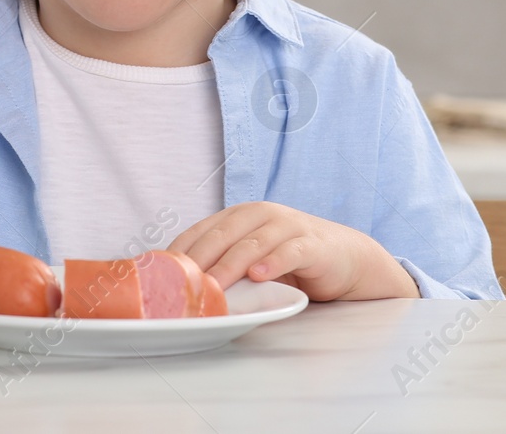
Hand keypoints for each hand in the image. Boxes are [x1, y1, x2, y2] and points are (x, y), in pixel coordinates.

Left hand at [167, 201, 418, 301]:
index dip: (180, 251)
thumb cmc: (290, 260)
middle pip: (222, 235)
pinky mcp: (311, 243)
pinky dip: (273, 263)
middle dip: (199, 259)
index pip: (201, 231)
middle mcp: (260, 215)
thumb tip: (181, 289)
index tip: (160, 274)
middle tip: (180, 283)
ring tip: (213, 285)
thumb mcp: (252, 258)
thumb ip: (224, 265)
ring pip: (252, 244)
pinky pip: (289, 252)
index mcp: (239, 216)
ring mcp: (287, 226)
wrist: (345, 257)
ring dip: (230, 266)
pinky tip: (260, 276)